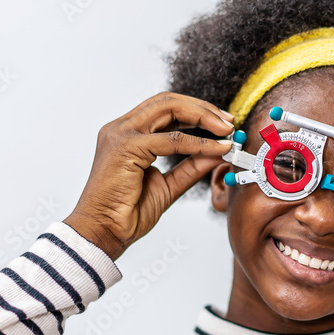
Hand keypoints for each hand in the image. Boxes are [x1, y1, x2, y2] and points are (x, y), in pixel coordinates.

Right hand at [63, 92, 234, 259]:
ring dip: (202, 117)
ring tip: (226, 131)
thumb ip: (191, 166)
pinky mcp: (125, 147)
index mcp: (127, 134)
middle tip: (229, 122)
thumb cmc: (126, 213)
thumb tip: (217, 152)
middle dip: (203, 109)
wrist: (104, 232)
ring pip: (168, 109)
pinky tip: (217, 148)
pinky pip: (172, 140)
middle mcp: (121, 128)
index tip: (222, 124)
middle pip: (167, 101)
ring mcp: (121, 134)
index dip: (196, 111)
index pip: (164, 108)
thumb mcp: (168, 185)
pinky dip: (199, 143)